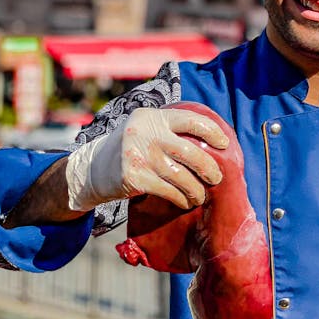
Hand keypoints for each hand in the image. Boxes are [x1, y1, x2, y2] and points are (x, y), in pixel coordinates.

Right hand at [65, 106, 229, 211]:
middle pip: (190, 152)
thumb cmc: (131, 149)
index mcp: (152, 117)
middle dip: (209, 168)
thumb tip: (210, 142)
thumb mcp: (144, 129)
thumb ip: (169, 130)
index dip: (212, 131)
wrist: (93, 169)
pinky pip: (168, 191)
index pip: (189, 119)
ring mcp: (138, 155)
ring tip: (201, 196)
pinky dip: (181, 199)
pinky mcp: (134, 177)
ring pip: (181, 176)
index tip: (225, 144)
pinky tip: (185, 202)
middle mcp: (145, 133)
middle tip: (217, 177)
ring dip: (196, 189)